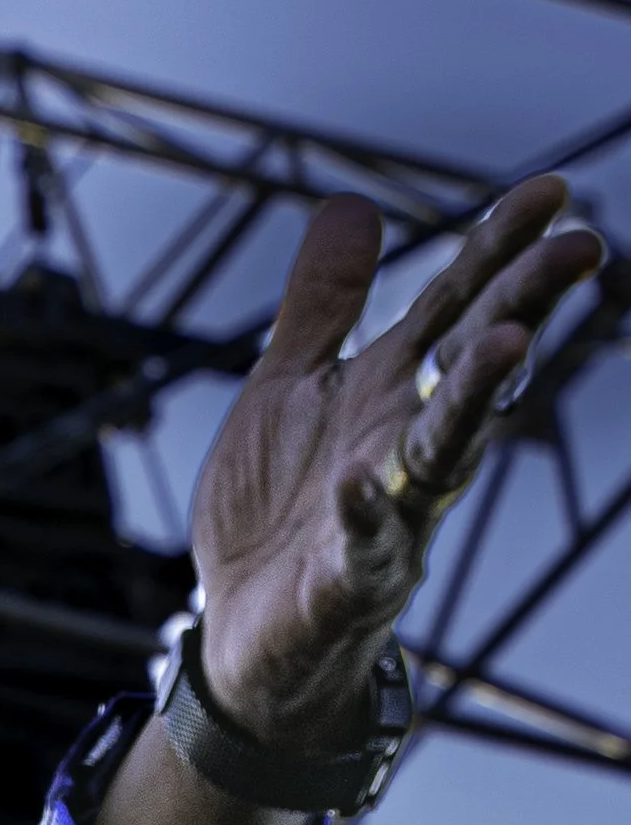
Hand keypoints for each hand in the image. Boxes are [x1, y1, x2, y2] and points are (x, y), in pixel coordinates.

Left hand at [194, 177, 603, 746]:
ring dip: (474, 399)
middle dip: (522, 306)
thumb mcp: (287, 389)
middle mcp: (402, 446)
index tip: (553, 191)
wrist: (244, 633)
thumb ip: (322, 306)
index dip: (499, 248)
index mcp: (391, 392)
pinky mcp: (345, 582)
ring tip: (506, 345)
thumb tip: (353, 205)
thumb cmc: (275, 511)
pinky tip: (359, 485)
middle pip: (470, 366)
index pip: (455, 308)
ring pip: (442, 452)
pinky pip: (362, 548)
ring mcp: (386, 516)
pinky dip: (365, 518)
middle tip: (579, 249)